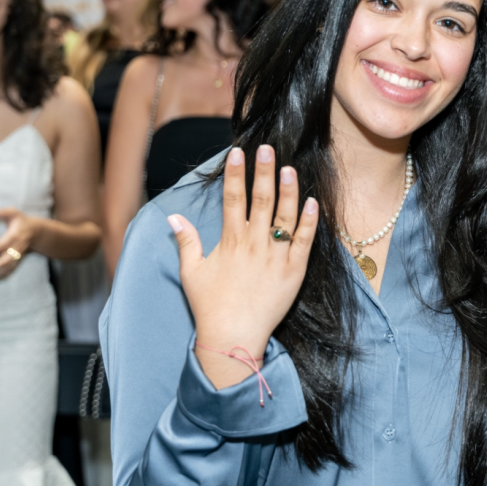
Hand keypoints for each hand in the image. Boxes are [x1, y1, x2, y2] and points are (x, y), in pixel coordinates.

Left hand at [0, 207, 37, 280]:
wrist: (37, 231)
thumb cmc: (22, 221)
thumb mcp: (14, 213)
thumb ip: (1, 212)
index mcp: (14, 236)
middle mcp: (16, 247)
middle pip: (4, 261)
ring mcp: (18, 254)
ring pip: (7, 266)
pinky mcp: (18, 259)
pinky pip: (9, 268)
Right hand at [169, 145, 318, 389]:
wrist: (233, 337)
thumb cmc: (210, 306)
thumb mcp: (191, 272)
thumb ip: (186, 242)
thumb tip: (173, 218)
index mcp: (230, 241)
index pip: (233, 199)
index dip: (236, 174)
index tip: (238, 152)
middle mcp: (254, 244)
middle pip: (260, 200)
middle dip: (264, 171)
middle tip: (268, 148)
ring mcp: (276, 256)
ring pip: (285, 216)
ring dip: (288, 191)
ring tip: (289, 168)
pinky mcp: (294, 271)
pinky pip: (304, 241)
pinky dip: (310, 222)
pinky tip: (313, 202)